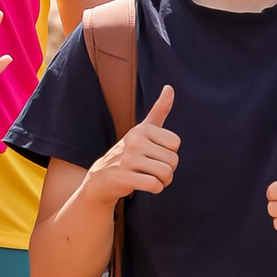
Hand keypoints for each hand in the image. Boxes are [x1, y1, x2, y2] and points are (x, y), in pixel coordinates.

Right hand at [91, 82, 177, 204]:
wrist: (101, 178)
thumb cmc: (128, 153)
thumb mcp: (143, 130)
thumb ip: (159, 111)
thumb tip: (170, 87)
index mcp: (142, 129)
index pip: (175, 143)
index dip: (170, 153)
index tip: (156, 155)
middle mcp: (134, 141)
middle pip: (173, 160)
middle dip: (169, 170)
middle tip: (154, 171)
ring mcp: (127, 159)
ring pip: (166, 173)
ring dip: (163, 181)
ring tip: (151, 179)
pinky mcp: (123, 177)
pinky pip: (154, 185)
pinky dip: (155, 189)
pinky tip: (145, 186)